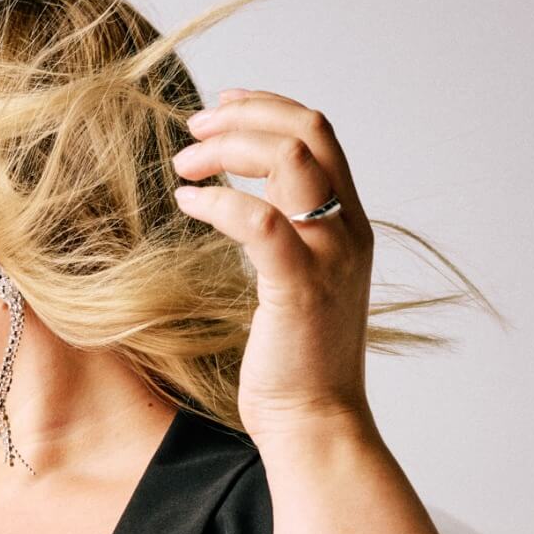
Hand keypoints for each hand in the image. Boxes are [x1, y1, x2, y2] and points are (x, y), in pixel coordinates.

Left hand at [169, 88, 377, 445]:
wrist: (316, 424)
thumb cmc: (295, 368)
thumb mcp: (294, 288)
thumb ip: (282, 242)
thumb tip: (246, 209)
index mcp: (348, 226)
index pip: (319, 135)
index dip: (266, 109)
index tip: (218, 109)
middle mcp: (347, 232)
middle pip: (308, 131)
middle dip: (244, 116)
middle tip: (191, 130)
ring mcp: (328, 256)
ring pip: (290, 159)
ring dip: (229, 147)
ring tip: (184, 162)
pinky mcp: (299, 286)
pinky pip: (259, 220)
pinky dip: (218, 199)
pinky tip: (188, 202)